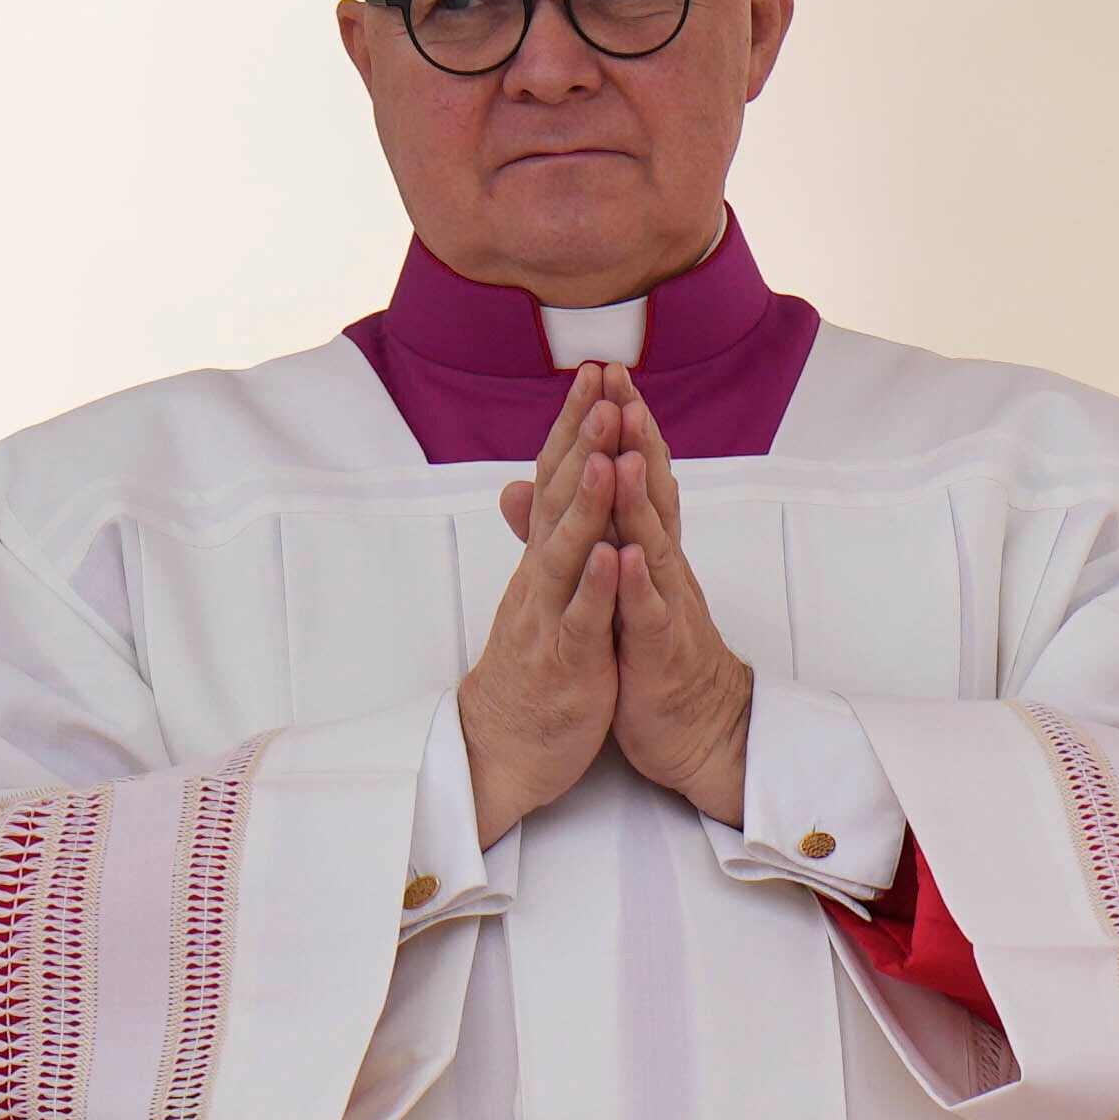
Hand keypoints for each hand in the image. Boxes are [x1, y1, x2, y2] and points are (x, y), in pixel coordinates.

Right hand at [462, 384, 619, 845]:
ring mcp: (550, 617)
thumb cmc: (534, 665)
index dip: (573, 426)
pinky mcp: (567, 661)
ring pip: (568, 551)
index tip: (593, 372)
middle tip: (600, 387)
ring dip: (588, 502)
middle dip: (581, 443)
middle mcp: (541, 578)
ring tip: (608, 454)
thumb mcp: (540, 593)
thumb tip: (524, 483)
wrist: (505, 747)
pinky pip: (581, 620)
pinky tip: (613, 553)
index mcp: (544, 560)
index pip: (555, 479)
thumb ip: (539, 537)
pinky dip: (596, 587)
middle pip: (558, 499)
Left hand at [583, 376, 757, 827]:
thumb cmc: (652, 652)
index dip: (623, 425)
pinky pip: (649, 613)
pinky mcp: (659, 649)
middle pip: (651, 492)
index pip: (637, 475)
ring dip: (641, 499)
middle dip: (637, 439)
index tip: (606, 373)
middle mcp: (662, 565)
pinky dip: (639, 584)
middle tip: (623, 388)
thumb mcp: (614, 584)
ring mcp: (664, 604)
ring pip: (653, 542)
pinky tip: (629, 556)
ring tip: (628, 456)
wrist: (697, 726)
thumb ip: (586, 530)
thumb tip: (545, 481)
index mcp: (648, 548)